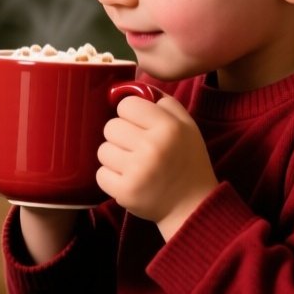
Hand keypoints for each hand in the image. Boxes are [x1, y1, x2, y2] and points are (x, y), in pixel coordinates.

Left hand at [97, 92, 217, 238]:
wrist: (193, 206)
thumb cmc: (187, 162)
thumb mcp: (187, 126)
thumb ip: (164, 103)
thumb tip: (132, 87)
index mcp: (169, 127)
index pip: (126, 105)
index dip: (130, 114)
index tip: (140, 126)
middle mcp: (153, 147)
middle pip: (110, 126)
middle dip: (120, 136)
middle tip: (137, 149)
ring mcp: (138, 171)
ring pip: (102, 150)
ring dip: (114, 157)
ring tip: (133, 165)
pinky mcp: (125, 191)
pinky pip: (100, 174)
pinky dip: (111, 178)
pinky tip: (129, 180)